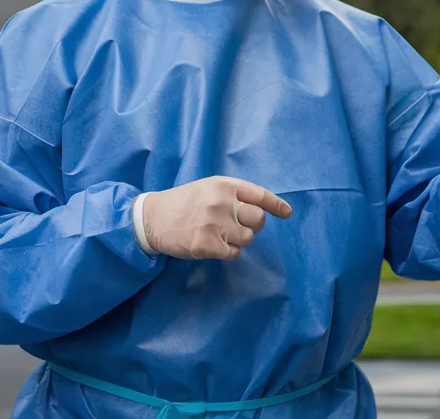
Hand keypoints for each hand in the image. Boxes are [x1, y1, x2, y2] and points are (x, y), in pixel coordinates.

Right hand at [141, 176, 292, 259]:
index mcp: (224, 185)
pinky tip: (213, 245)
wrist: (152, 218)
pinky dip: (227, 252)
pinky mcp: (206, 244)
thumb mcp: (209, 188)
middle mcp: (221, 202)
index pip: (259, 195)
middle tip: (238, 226)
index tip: (287, 212)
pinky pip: (233, 253)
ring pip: (247, 238)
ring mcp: (214, 224)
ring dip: (238, 240)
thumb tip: (264, 209)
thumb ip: (234, 195)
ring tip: (220, 234)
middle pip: (258, 219)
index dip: (276, 205)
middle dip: (254, 225)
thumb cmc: (185, 202)